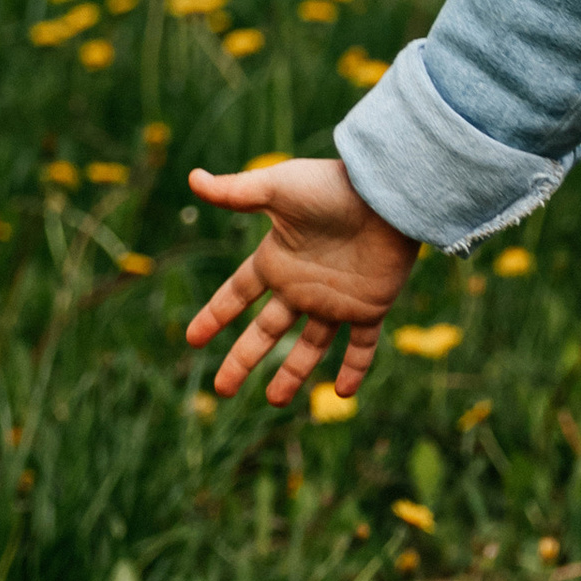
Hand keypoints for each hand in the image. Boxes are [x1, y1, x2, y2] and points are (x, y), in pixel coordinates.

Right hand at [184, 158, 419, 407]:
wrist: (389, 191)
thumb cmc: (333, 186)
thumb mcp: (278, 188)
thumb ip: (236, 191)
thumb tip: (193, 178)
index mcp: (278, 259)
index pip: (238, 294)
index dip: (215, 315)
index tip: (192, 340)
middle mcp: (303, 284)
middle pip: (266, 330)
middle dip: (242, 359)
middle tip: (221, 390)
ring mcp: (337, 299)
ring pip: (310, 346)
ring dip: (293, 374)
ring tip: (274, 401)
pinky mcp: (370, 307)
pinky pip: (362, 346)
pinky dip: (355, 369)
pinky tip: (345, 394)